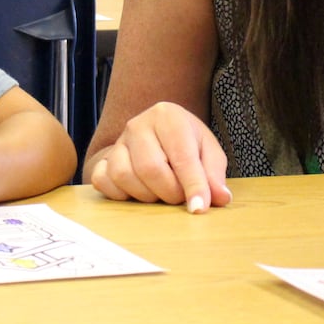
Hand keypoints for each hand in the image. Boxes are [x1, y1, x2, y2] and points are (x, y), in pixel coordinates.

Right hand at [89, 101, 232, 212]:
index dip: (192, 184)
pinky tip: (137, 191)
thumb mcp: (208, 152)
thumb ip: (214, 174)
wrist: (156, 137)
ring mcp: (117, 142)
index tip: (199, 207)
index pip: (181, 155)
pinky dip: (120, 194)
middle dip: (170, 192)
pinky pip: (103, 181)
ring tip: (161, 191)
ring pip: (125, 177)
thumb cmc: (186, 143)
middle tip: (181, 196)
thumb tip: (220, 198)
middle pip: (150, 169)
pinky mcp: (103, 159)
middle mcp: (138, 125)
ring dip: (147, 195)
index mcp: (168, 116)